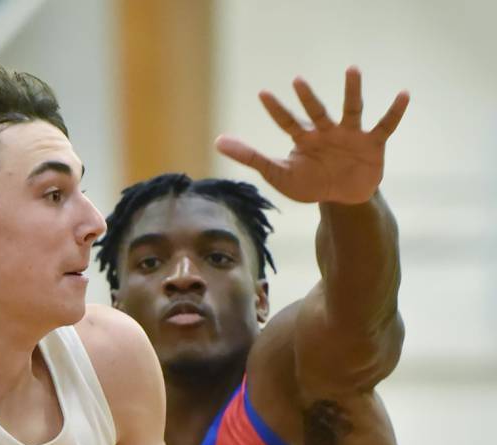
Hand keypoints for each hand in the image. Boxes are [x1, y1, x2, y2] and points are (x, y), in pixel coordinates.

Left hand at [216, 67, 408, 204]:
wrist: (342, 198)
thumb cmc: (309, 182)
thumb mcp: (277, 173)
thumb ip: (250, 156)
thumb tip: (217, 140)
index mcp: (304, 138)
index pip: (287, 122)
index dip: (276, 110)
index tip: (263, 94)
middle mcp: (327, 131)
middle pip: (316, 111)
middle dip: (308, 98)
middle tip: (298, 80)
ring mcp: (350, 135)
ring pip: (351, 109)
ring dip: (351, 91)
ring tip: (352, 69)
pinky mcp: (372, 144)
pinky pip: (385, 125)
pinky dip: (395, 112)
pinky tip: (403, 94)